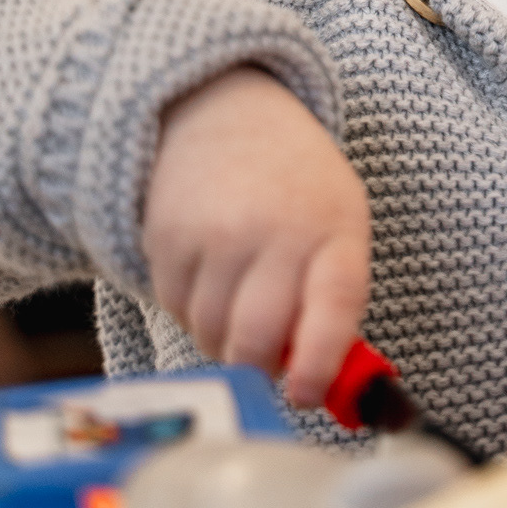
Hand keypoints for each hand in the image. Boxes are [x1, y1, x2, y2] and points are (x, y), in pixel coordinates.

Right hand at [143, 66, 369, 408]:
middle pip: (256, 340)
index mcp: (334, 229)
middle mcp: (276, 229)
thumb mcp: (339, 224)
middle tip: (268, 355)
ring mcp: (217, 232)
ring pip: (211, 335)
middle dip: (261, 367)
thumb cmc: (296, 184)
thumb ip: (335, 301)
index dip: (321, 364)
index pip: (335, 308)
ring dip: (224, 338)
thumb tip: (328, 387)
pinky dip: (191, 308)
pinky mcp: (167, 236)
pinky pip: (174, 310)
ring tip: (240, 293)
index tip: (306, 395)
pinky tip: (209, 268)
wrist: (229, 112)